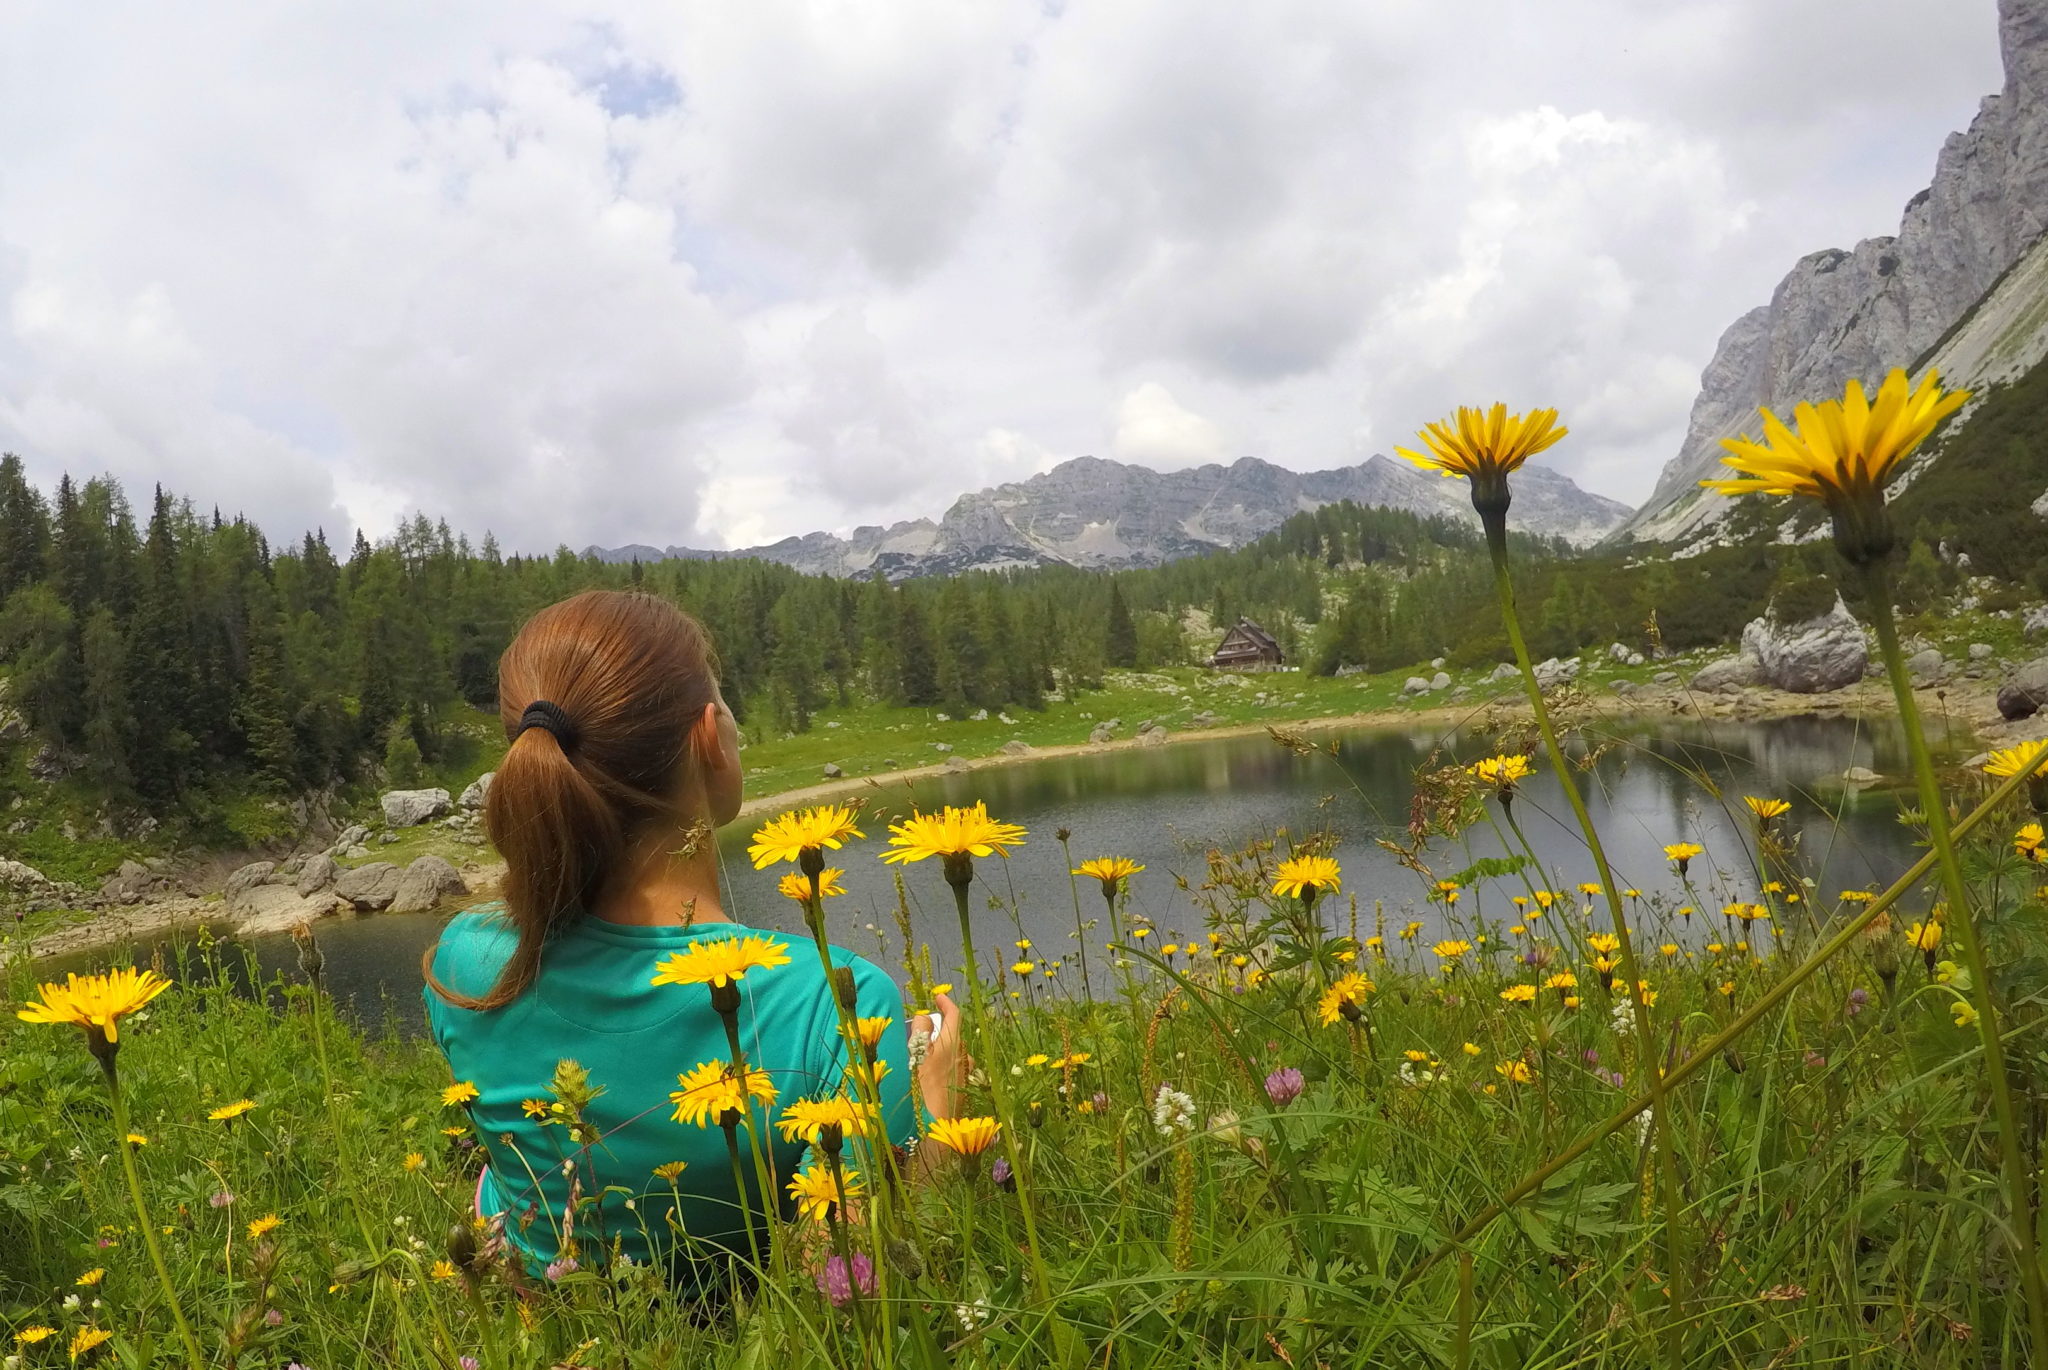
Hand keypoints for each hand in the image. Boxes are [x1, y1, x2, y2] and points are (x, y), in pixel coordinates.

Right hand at [914, 993, 969, 1120]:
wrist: (937, 1126)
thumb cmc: (923, 1089)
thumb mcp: (916, 1055)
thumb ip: (921, 1031)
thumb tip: (926, 1016)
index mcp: (953, 1043)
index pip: (954, 1014)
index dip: (945, 1003)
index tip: (938, 996)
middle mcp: (963, 1055)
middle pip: (952, 1034)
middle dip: (938, 1030)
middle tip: (920, 1033)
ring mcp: (966, 1072)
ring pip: (953, 1053)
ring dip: (940, 1050)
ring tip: (922, 1060)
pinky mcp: (964, 1088)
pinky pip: (954, 1068)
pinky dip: (944, 1066)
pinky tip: (932, 1079)